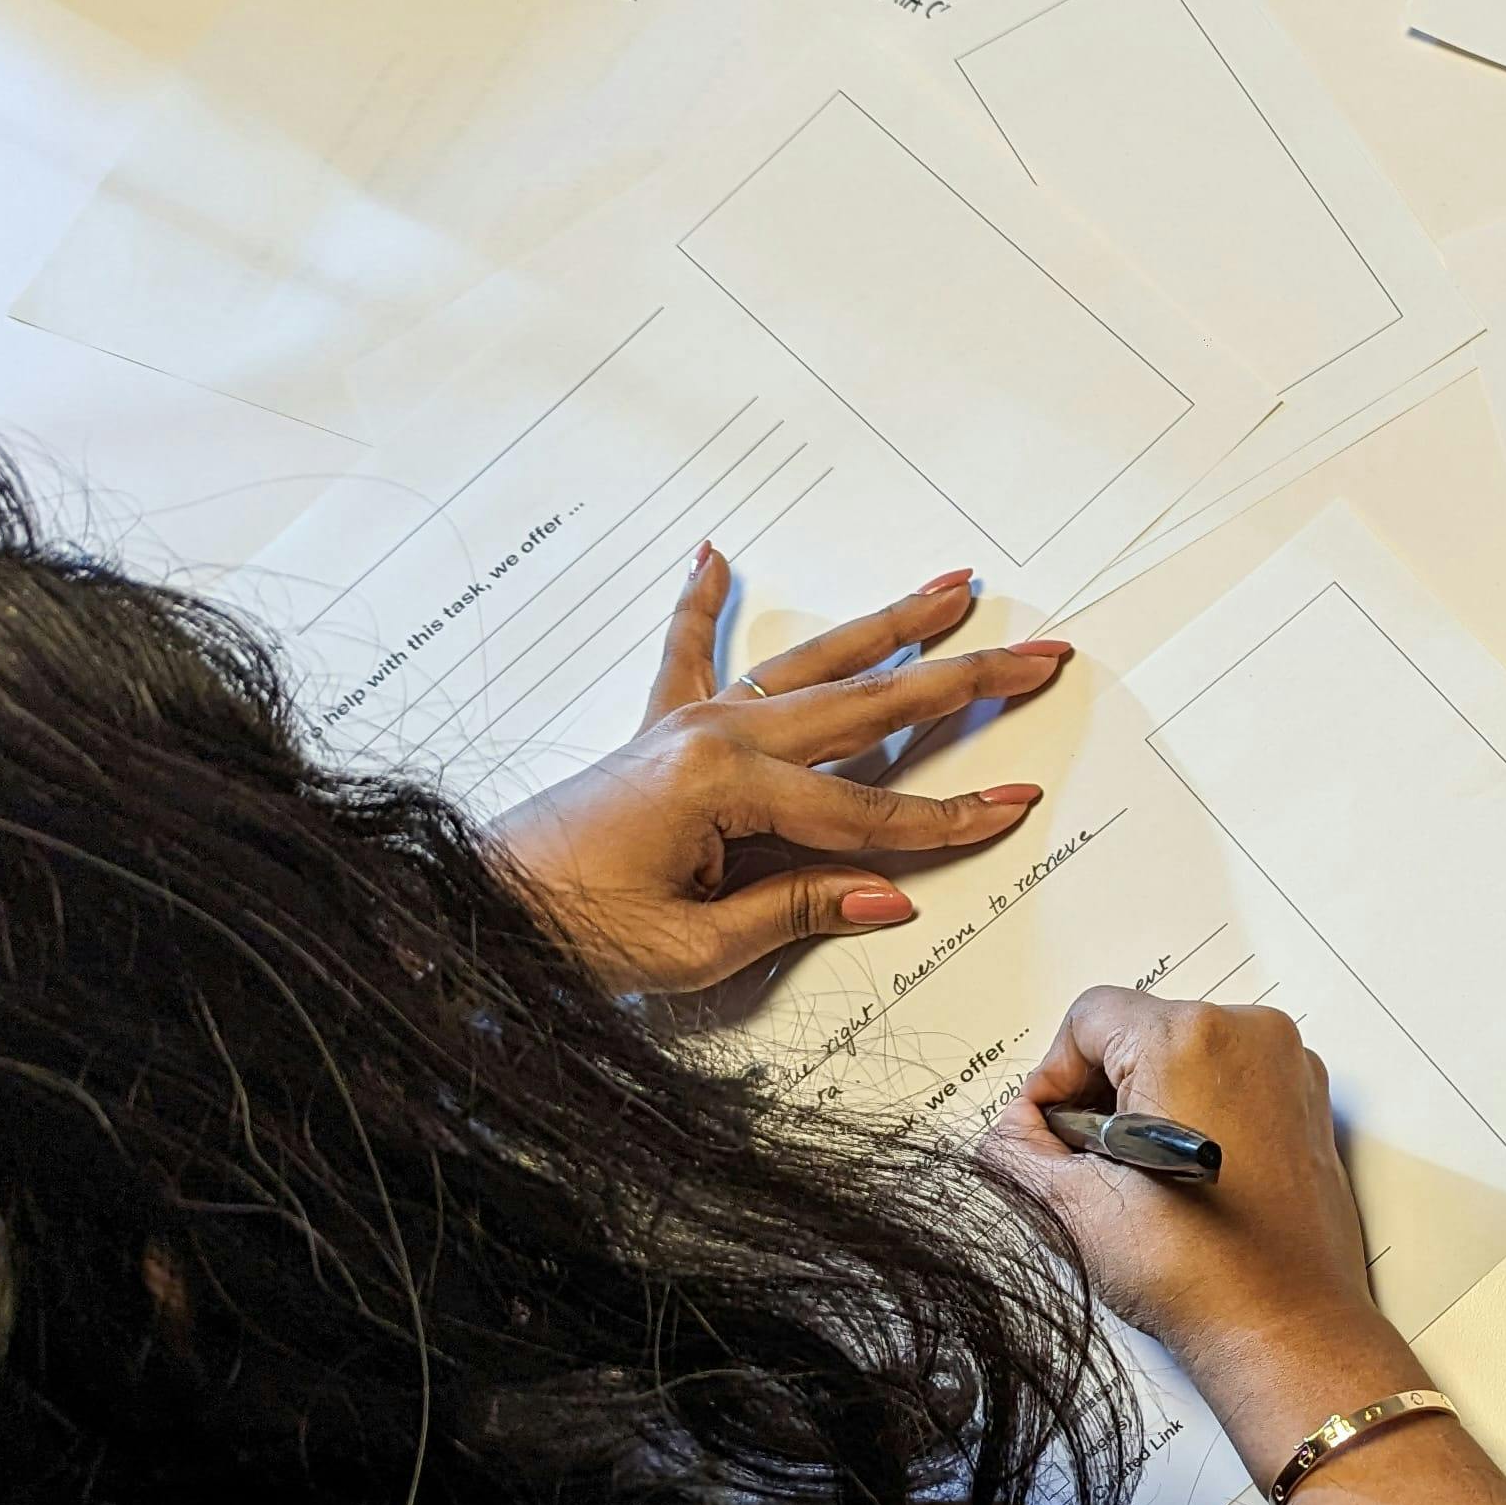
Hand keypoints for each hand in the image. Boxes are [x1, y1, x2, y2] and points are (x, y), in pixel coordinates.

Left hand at [489, 546, 1071, 993]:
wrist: (470, 913)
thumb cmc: (567, 934)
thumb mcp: (691, 948)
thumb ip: (793, 911)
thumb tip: (888, 896)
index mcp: (727, 786)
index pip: (869, 814)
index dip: (948, 820)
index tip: (1014, 806)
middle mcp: (715, 737)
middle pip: (869, 706)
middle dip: (962, 678)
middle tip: (1035, 653)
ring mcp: (688, 725)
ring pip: (812, 664)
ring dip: (887, 624)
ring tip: (950, 586)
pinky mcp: (658, 733)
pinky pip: (687, 654)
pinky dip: (700, 603)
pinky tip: (714, 557)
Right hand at [988, 991, 1505, 1504]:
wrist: (1286, 1326)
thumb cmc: (1201, 1271)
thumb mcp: (1078, 1207)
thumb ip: (1021, 1151)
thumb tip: (1007, 1133)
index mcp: (1190, 1037)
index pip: (1089, 1018)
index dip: (1051, 1077)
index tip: (1046, 1133)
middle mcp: (1250, 1034)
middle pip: (1140, 1032)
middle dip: (1100, 1093)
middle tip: (1085, 1164)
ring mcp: (1289, 1067)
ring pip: (1187, 1055)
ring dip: (1147, 1105)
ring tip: (1135, 1180)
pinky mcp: (1309, 1103)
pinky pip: (1233, 1080)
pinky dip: (1197, 1114)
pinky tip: (1181, 1179)